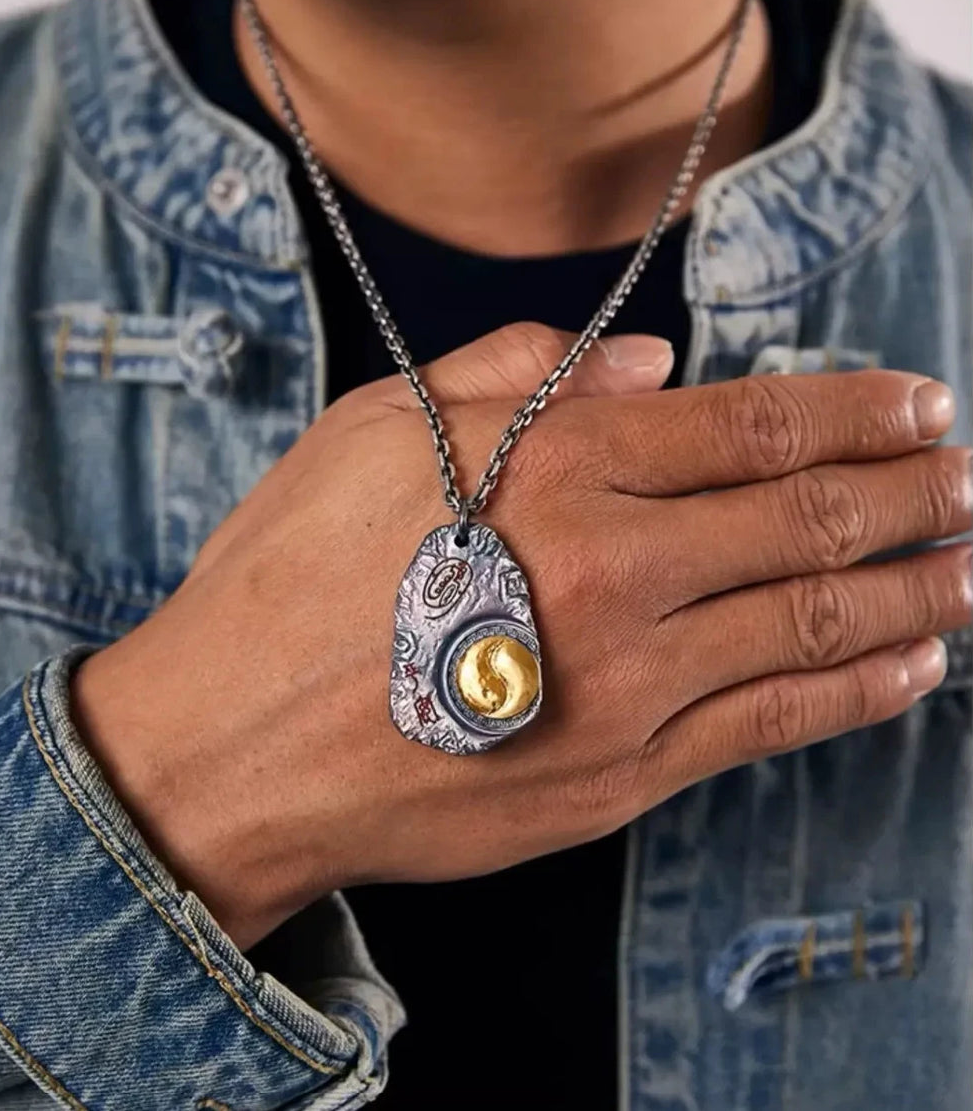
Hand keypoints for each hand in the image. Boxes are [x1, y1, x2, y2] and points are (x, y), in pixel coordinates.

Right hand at [73, 324, 971, 948]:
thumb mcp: (374, 429)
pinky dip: (858, 689)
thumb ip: (517, 374)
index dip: (856, 411)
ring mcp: (630, 683)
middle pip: (810, 517)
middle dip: (915, 490)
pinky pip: (772, 725)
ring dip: (919, 587)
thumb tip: (651, 362)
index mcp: (558, 466)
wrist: (234, 748)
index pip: (753, 427)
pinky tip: (914, 664)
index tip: (922, 402)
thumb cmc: (289, 576)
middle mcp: (615, 567)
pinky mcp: (623, 776)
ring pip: (816, 621)